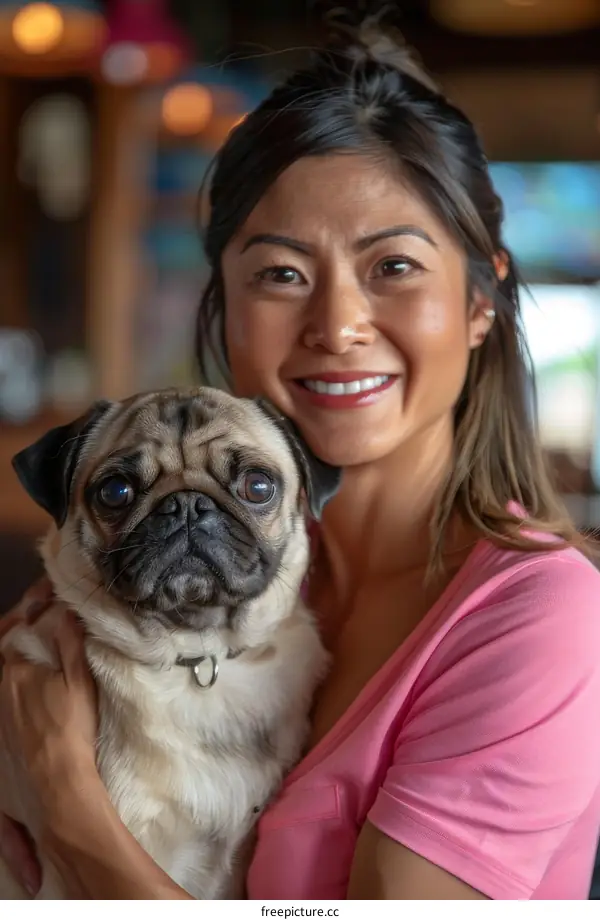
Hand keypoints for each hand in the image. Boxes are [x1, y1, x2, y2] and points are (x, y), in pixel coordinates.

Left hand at [0, 580, 97, 894]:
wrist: (56, 784)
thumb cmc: (71, 728)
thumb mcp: (79, 681)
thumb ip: (72, 644)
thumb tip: (67, 612)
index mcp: (16, 671)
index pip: (16, 630)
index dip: (30, 609)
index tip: (46, 592)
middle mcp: (0, 690)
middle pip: (4, 653)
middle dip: (17, 632)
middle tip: (36, 618)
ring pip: (3, 679)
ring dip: (18, 662)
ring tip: (37, 655)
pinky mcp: (1, 738)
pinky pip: (4, 703)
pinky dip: (15, 689)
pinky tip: (32, 693)